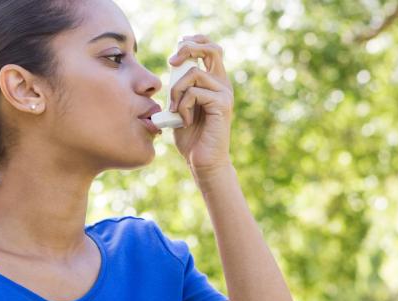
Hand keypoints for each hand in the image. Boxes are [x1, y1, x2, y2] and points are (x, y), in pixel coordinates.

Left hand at [167, 34, 234, 175]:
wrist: (202, 161)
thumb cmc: (190, 136)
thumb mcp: (179, 106)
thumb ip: (179, 87)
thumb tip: (173, 65)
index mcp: (214, 81)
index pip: (210, 48)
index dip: (194, 41)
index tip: (175, 53)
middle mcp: (222, 84)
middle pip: (211, 49)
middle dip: (188, 48)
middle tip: (172, 62)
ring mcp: (224, 94)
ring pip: (194, 74)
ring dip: (177, 90)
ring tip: (174, 110)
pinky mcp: (222, 105)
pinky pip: (195, 92)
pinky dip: (183, 106)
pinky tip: (184, 120)